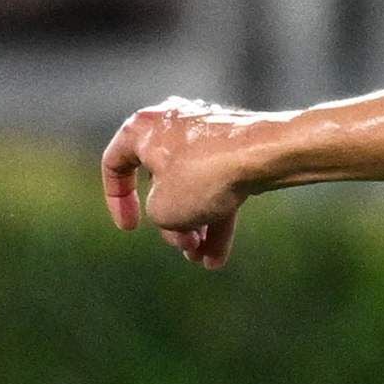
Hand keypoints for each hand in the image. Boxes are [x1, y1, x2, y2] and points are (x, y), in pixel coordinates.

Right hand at [101, 97, 281, 268]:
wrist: (267, 153)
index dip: (117, 200)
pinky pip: (220, 187)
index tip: (129, 228)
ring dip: (196, 226)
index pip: (115, 164)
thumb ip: (158, 217)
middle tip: (183, 247)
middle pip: (162, 182)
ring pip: (194, 188)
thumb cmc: (206, 174)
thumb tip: (176, 220)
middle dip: (172, 221)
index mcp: (142, 127)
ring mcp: (207, 135)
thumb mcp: (164, 209)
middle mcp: (172, 125)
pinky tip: (218, 256)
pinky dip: (217, 219)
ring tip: (201, 258)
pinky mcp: (237, 149)